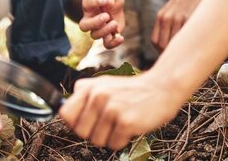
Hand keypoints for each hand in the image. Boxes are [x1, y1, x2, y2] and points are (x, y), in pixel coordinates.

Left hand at [58, 71, 185, 149]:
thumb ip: (85, 96)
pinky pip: (114, 144)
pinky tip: (130, 126)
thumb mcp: (105, 84)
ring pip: (97, 141)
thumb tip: (64, 115)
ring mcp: (112, 109)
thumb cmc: (132, 90)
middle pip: (81, 132)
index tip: (88, 121)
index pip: (66, 115)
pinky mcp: (125, 121)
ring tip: (121, 123)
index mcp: (90, 87)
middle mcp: (98, 96)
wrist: (162, 87)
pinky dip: (122, 140)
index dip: (76, 122)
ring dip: (109, 137)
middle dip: (94, 132)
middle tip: (109, 123)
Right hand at [78, 0, 126, 48]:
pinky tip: (121, 38)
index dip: (94, 2)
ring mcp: (97, 29)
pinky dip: (114, 43)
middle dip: (95, 22)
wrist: (117, 9)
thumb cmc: (112, 0)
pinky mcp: (106, 37)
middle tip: (106, 16)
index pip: (87, 3)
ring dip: (105, 30)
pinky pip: (106, 44)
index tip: (104, 0)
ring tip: (114, 23)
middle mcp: (89, 19)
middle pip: (84, 25)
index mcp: (89, 6)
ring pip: (95, 35)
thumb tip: (107, 2)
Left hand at [152, 0, 207, 50]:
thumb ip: (169, 23)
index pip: (155, 41)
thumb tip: (170, 43)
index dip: (161, 51)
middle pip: (162, 45)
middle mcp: (167, 18)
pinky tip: (193, 44)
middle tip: (179, 58)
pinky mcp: (189, 18)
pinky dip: (188, 43)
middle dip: (169, 54)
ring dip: (179, 51)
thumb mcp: (173, 9)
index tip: (169, 55)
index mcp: (161, 16)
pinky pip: (185, 36)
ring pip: (173, 43)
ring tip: (187, 53)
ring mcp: (178, 18)